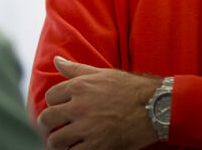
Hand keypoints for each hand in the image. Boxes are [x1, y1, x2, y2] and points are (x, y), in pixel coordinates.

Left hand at [37, 56, 160, 149]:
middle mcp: (78, 107)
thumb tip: (57, 60)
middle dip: (47, 124)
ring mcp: (86, 128)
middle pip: (47, 119)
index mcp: (79, 87)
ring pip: (55, 140)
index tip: (59, 108)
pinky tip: (77, 148)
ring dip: (57, 142)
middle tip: (54, 128)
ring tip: (63, 141)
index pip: (50, 97)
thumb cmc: (130, 88)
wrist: (154, 107)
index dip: (53, 103)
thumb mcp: (103, 73)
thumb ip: (76, 69)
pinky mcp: (96, 147)